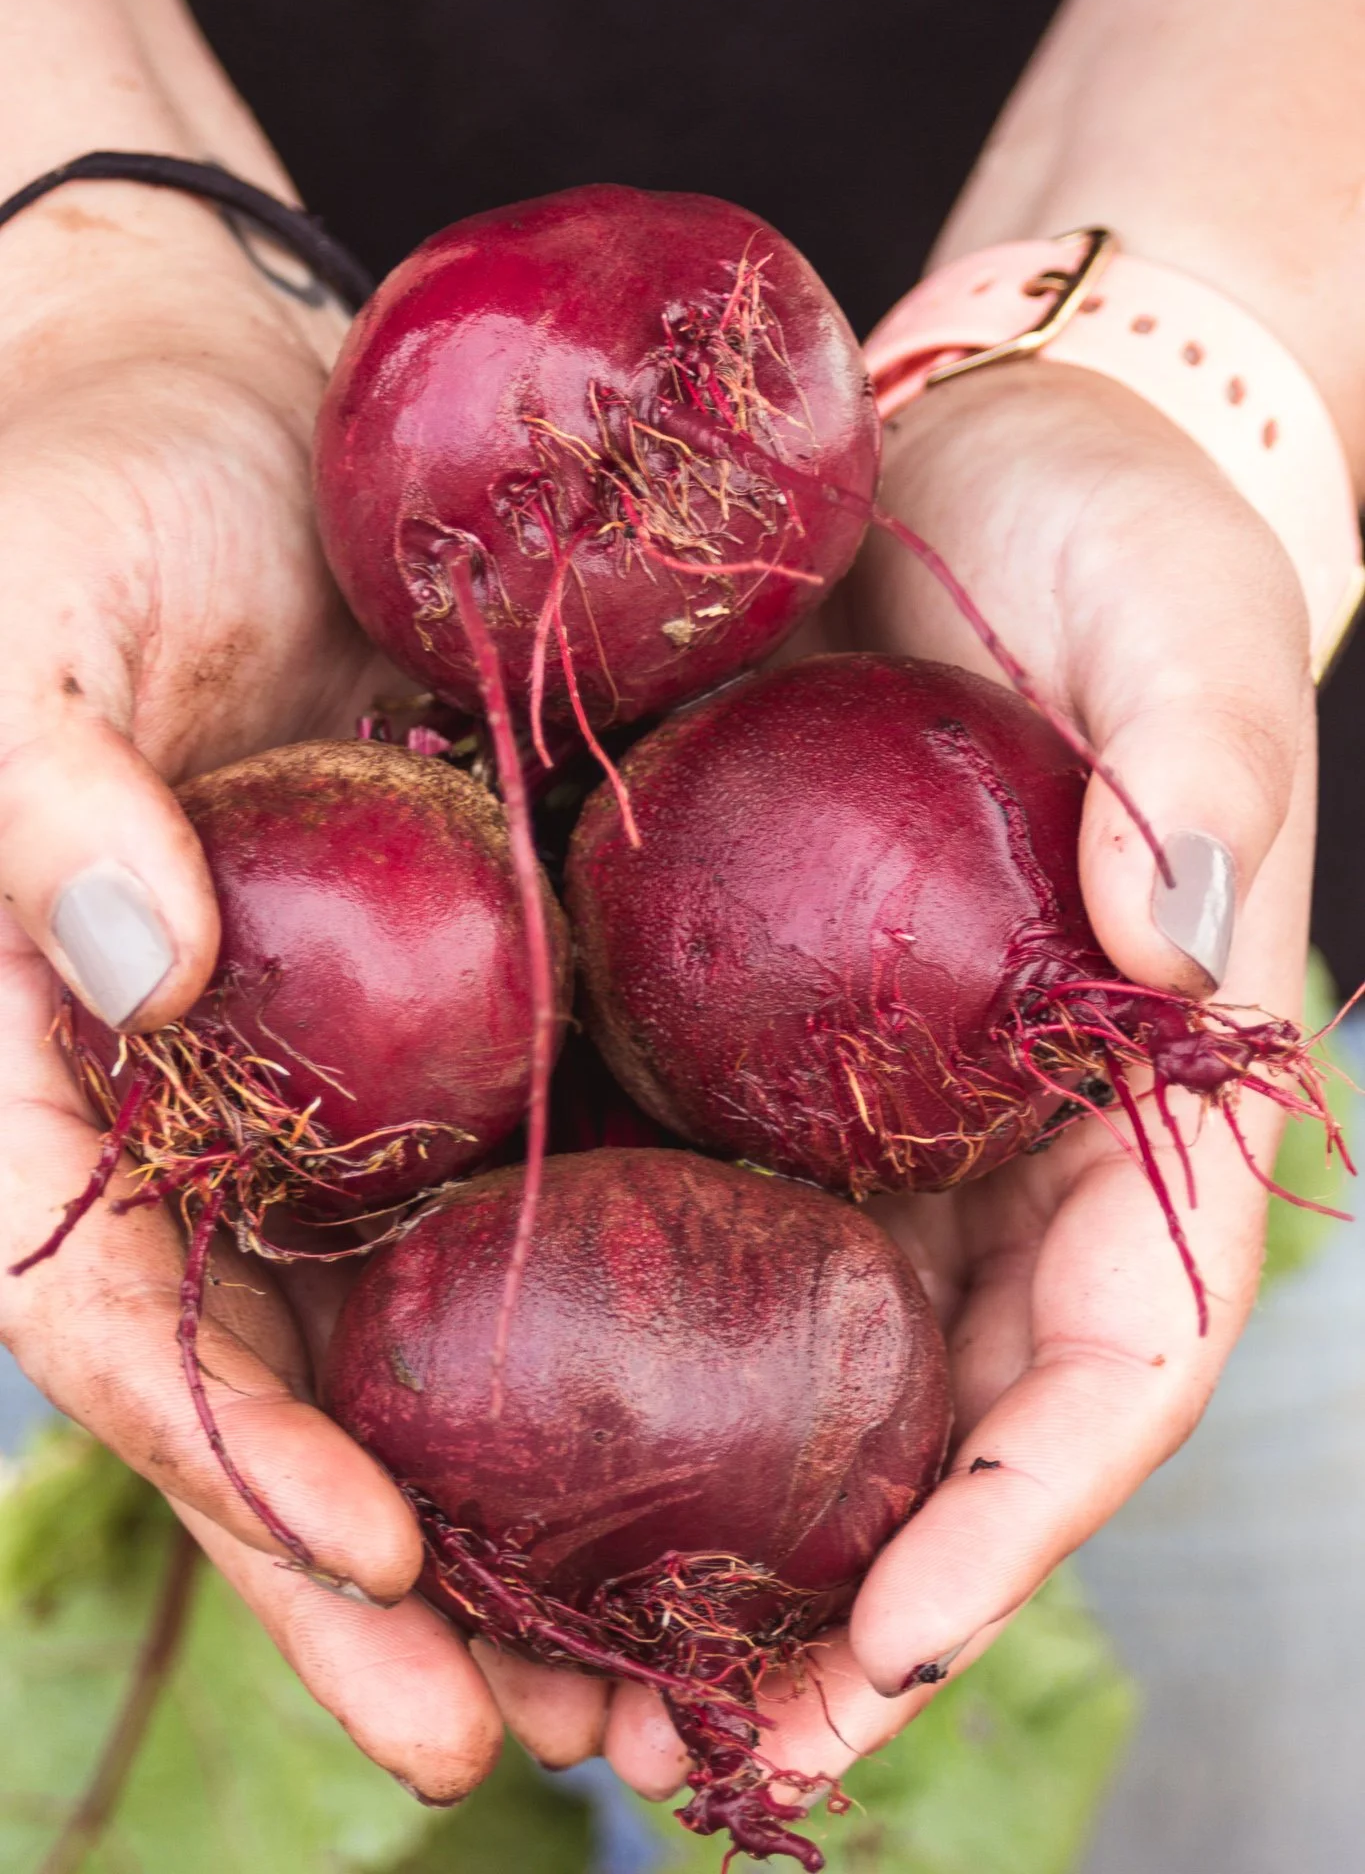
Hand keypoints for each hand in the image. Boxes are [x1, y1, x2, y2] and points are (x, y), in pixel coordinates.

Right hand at [0, 200, 608, 1800]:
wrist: (231, 417)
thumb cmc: (78, 505)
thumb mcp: (26, 625)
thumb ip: (44, 794)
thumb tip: (135, 953)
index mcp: (45, 1068)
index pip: (113, 1308)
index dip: (221, 1447)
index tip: (370, 1556)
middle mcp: (196, 1109)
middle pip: (272, 1382)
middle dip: (371, 1573)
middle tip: (509, 1743)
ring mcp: (334, 1072)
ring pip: (403, 1324)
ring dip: (501, 1495)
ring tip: (623, 1662)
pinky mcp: (461, 999)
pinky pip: (519, 1168)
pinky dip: (589, 1295)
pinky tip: (714, 1397)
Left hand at [598, 359, 1317, 1795]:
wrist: (965, 465)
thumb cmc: (1115, 540)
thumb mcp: (1181, 617)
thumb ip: (1206, 757)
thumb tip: (1185, 914)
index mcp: (1142, 1099)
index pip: (1119, 1352)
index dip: (1025, 1511)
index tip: (892, 1639)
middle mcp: (994, 1140)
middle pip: (936, 1421)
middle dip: (830, 1600)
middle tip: (681, 1741)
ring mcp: (852, 1102)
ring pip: (788, 1363)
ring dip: (688, 1531)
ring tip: (550, 1667)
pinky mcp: (723, 1027)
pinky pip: (664, 1206)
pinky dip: (583, 1344)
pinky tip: (468, 1431)